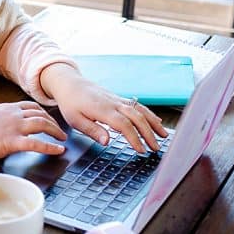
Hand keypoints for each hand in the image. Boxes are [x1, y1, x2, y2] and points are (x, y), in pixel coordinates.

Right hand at [0, 101, 68, 163]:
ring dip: (55, 131)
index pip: (31, 106)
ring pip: (42, 124)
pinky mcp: (11, 142)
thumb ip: (2, 120)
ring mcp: (13, 127)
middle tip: (60, 131)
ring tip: (62, 139)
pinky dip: (50, 147)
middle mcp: (13, 114)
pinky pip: (36, 143)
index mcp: (7, 108)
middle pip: (40, 114)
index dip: (44, 112)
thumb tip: (9, 127)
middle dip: (53, 122)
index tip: (49, 119)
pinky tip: (58, 150)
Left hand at [41, 63, 167, 153]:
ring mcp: (118, 99)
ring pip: (141, 110)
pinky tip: (156, 121)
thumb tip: (107, 141)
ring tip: (163, 136)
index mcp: (103, 110)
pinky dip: (149, 113)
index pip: (124, 125)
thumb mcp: (75, 120)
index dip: (134, 138)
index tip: (141, 150)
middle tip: (156, 148)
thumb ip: (92, 130)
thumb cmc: (71, 103)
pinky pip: (138, 105)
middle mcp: (114, 103)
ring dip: (153, 123)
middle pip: (137, 118)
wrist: (70, 83)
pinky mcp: (119, 98)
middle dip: (149, 133)